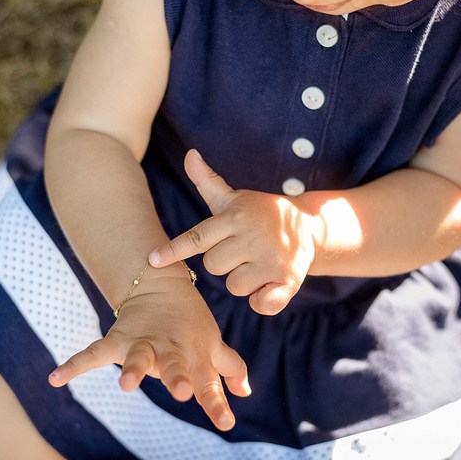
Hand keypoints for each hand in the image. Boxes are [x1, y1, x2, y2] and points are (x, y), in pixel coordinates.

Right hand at [47, 268, 250, 430]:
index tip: (226, 423)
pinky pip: (93, 353)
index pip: (208, 382)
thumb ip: (229, 369)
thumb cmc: (191, 323)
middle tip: (182, 392)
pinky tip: (55, 378)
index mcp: (194, 354)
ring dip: (133, 370)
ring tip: (125, 385)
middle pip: (174, 366)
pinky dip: (74, 364)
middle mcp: (169, 349)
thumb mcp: (213, 343)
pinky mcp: (117, 339)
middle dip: (177, 378)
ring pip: (138, 357)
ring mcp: (142, 343)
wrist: (160, 284)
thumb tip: (244, 392)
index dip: (217, 402)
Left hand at [150, 149, 322, 314]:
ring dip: (242, 280)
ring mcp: (271, 260)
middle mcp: (252, 238)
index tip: (152, 260)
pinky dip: (263, 300)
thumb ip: (208, 181)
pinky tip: (270, 285)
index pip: (197, 237)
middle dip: (222, 262)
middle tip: (240, 250)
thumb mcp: (234, 198)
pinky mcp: (288, 280)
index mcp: (234, 219)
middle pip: (213, 266)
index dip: (174, 249)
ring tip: (257, 263)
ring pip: (234, 285)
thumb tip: (190, 155)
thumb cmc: (259, 214)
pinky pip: (262, 304)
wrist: (308, 226)